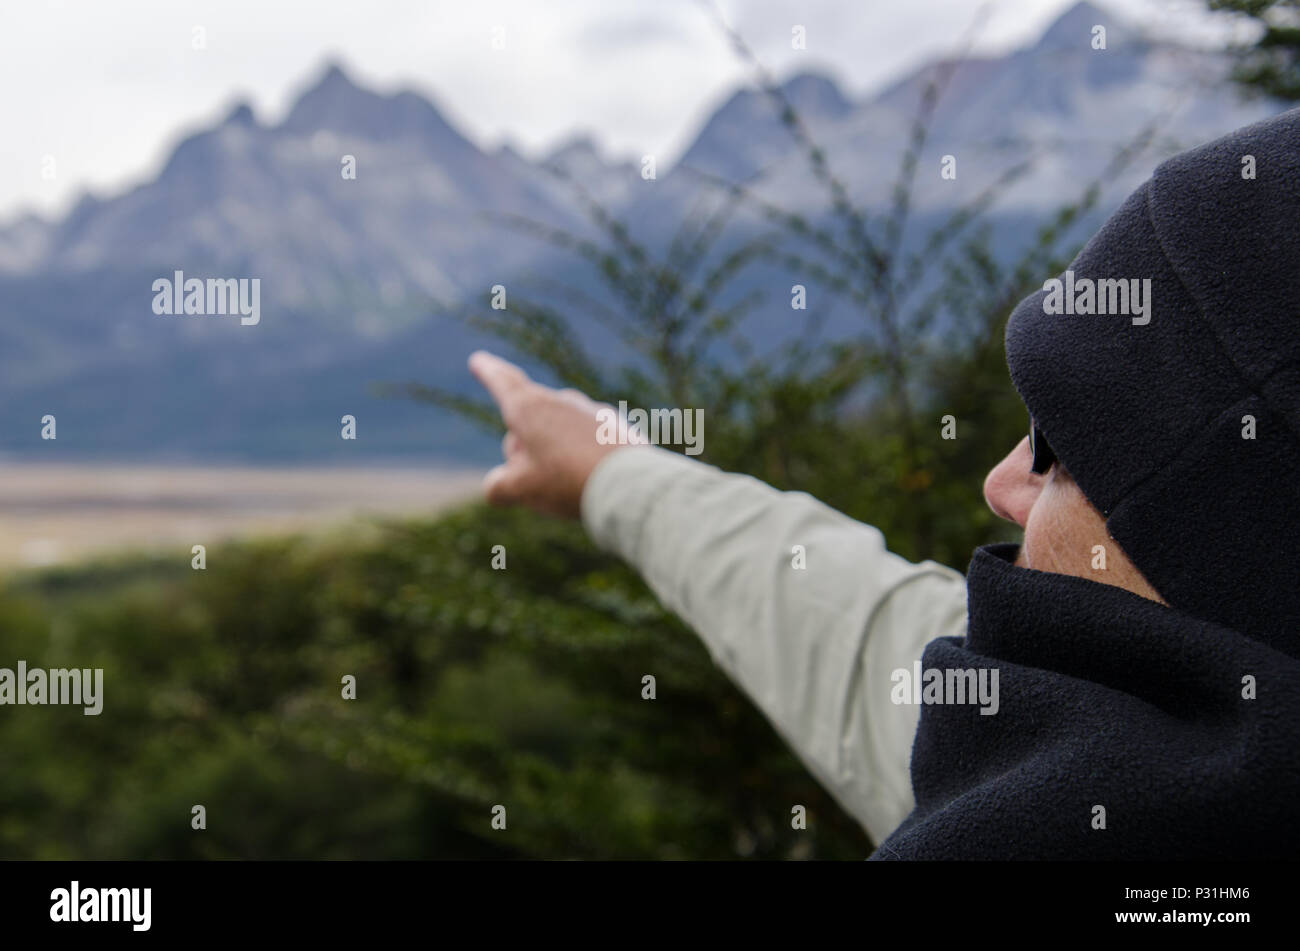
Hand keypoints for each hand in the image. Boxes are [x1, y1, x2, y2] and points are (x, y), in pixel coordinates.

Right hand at [468, 350, 643, 517]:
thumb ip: (499, 486)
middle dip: (524, 449)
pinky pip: (588, 440)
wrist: (631, 485)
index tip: (479, 359)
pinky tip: (594, 479)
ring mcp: (590, 410)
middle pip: (529, 422)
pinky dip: (584, 457)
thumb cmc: (568, 482)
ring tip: (569, 486)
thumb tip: (498, 484)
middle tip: (533, 483)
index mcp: (530, 408)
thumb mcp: (521, 490)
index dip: (488, 372)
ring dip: (555, 454)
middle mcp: (561, 401)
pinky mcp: (615, 425)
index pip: (503, 383)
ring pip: (558, 431)